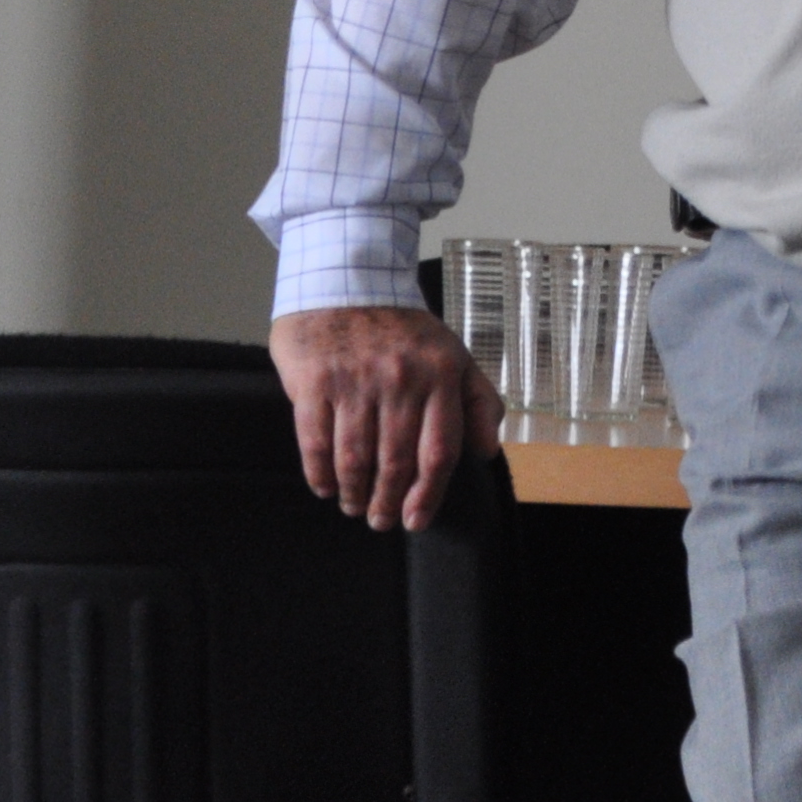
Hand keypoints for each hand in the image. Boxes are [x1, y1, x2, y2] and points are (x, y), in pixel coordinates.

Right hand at [269, 305, 501, 531]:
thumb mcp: (455, 355)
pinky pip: (316, 440)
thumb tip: (487, 452)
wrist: (347, 280)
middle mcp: (400, 380)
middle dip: (388, 502)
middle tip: (381, 522)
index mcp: (440, 376)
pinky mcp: (315, 381)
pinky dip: (320, 473)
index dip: (428, 494)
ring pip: (355, 457)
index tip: (417, 520)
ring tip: (354, 507)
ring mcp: (355, 381)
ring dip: (355, 492)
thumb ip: (478, 402)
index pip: (439, 451)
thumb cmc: (404, 328)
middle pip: (396, 461)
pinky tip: (325, 487)